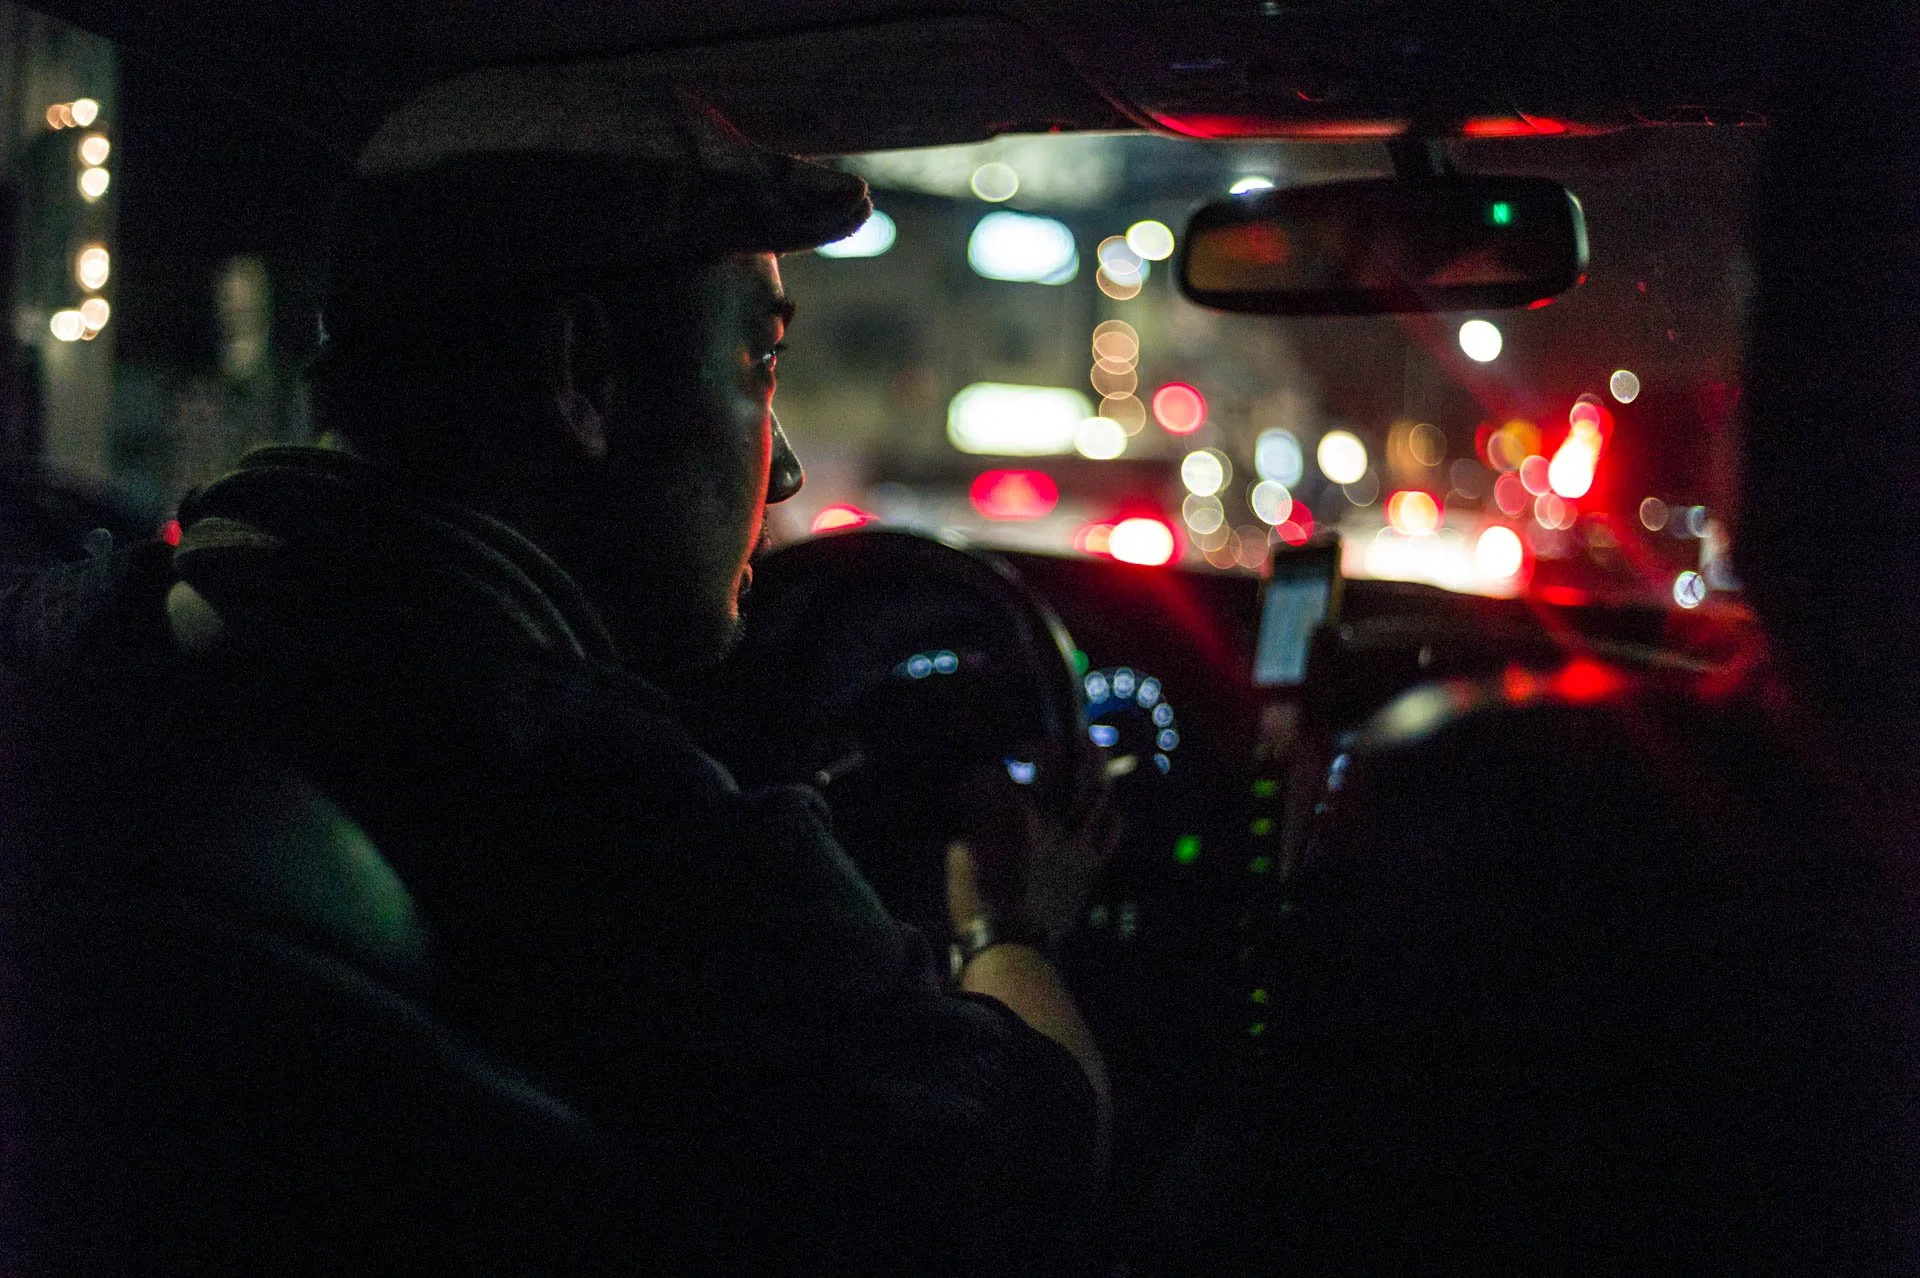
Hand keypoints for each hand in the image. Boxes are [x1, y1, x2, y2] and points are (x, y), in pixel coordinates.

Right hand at [945, 739, 1119, 946]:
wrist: (1013, 945)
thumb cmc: (979, 904)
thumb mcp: (959, 860)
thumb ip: (970, 828)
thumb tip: (976, 812)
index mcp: (1011, 818)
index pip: (1001, 775)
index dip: (990, 772)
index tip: (985, 774)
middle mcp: (1048, 821)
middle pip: (1057, 767)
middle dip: (1052, 747)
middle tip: (1051, 739)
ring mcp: (1074, 840)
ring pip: (1093, 791)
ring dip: (1093, 763)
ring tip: (1089, 745)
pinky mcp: (1091, 864)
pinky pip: (1112, 830)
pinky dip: (1110, 814)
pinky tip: (1104, 808)